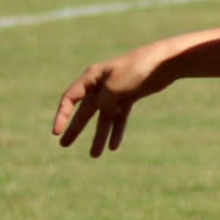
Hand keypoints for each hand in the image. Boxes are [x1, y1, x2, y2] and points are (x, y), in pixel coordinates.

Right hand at [53, 42, 171, 155]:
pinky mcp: (129, 96)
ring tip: (94, 155)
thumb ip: (103, 102)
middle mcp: (100, 85)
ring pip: (103, 117)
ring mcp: (115, 91)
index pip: (70, 99)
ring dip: (99, 136)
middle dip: (75, 128)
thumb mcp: (114, 88)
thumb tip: (99, 111)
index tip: (56, 133)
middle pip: (84, 111)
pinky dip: (117, 130)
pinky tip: (113, 147)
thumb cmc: (137, 70)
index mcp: (91, 78)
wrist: (163, 63)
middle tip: (64, 145)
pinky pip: (119, 117)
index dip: (62, 116)